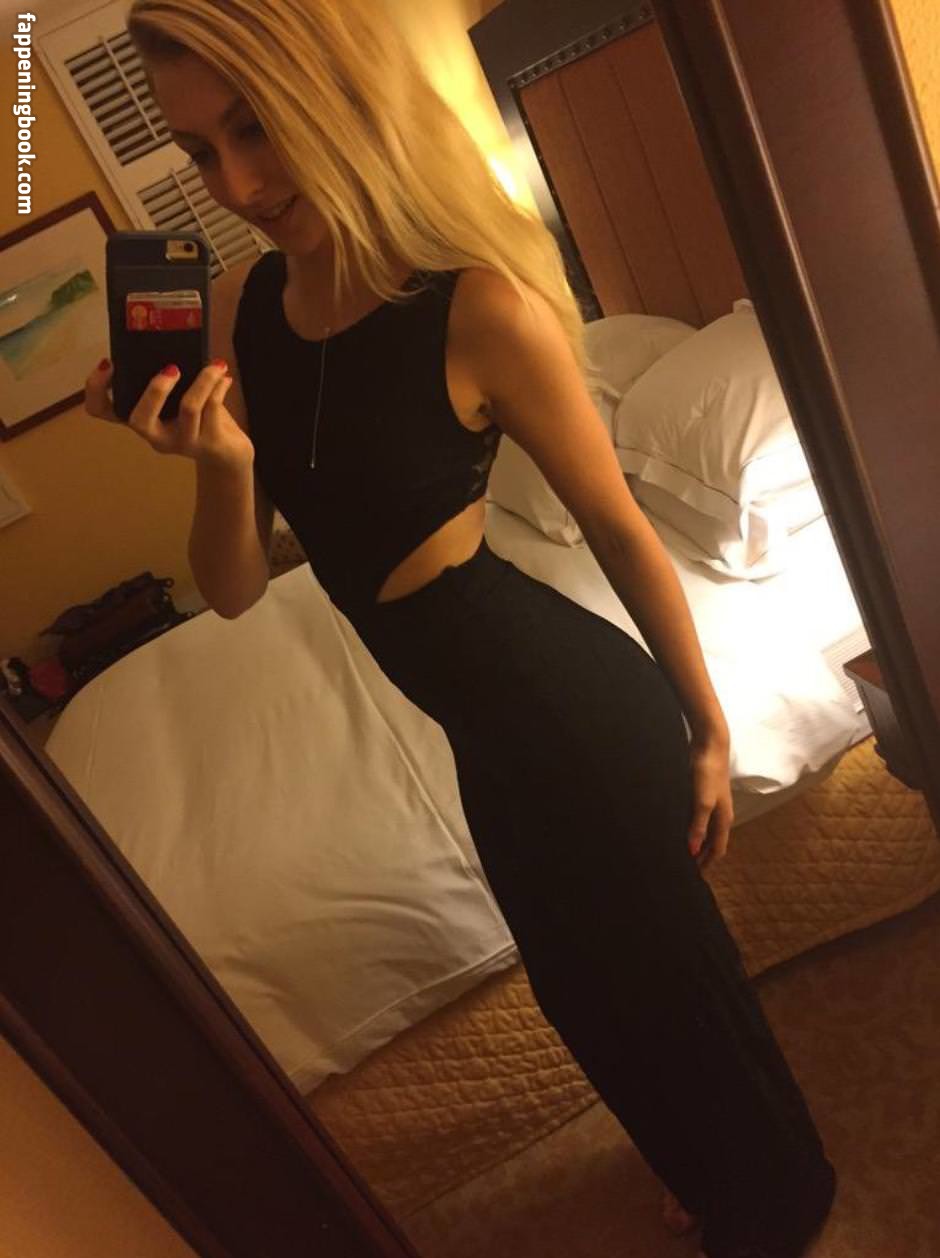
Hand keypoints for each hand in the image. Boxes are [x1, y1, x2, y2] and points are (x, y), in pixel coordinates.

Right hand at [84, 359, 253, 471]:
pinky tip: (224, 378)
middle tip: (172, 368)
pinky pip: (213, 409)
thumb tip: (169, 336)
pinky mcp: (208, 445)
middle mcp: (155, 435)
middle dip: (155, 390)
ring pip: (188, 409)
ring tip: (216, 365)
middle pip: (139, 420)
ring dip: (203, 381)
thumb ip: (167, 378)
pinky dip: (218, 387)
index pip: (101, 410)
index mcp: (140, 417)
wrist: (226, 453)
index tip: (108, 362)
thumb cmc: (198, 417)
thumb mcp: (177, 397)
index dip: (95, 388)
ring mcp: (181, 442)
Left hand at [687, 736, 733, 873]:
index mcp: (724, 819)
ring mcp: (712, 804)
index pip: (718, 850)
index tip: (695, 878)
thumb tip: (694, 852)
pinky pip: (698, 818)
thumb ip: (698, 826)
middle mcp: (721, 814)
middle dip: (702, 857)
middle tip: (685, 869)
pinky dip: (691, 828)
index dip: (708, 864)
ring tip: (680, 852)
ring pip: (705, 830)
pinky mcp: (703, 794)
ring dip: (696, 843)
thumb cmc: (707, 773)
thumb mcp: (702, 802)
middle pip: (713, 842)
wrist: (709, 744)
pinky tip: (678, 828)